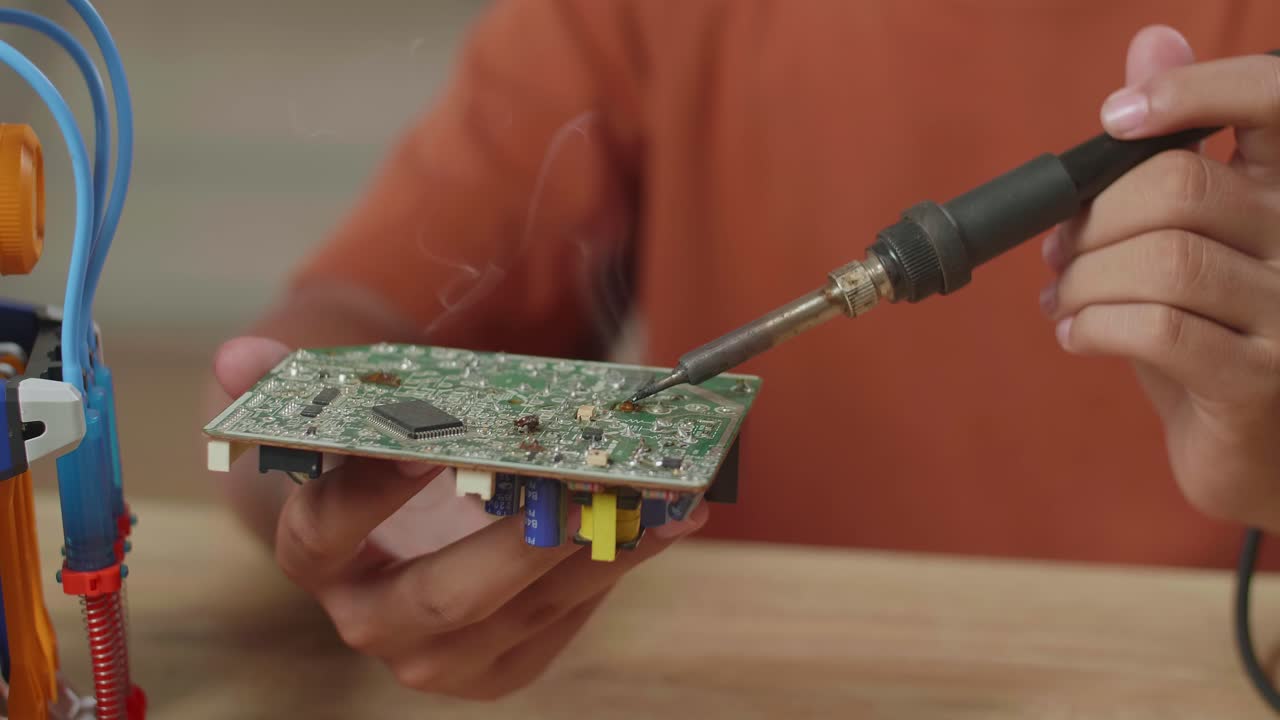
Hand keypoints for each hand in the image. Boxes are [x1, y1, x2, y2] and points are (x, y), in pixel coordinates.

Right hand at [213, 336, 707, 698]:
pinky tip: (668, 520)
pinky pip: (564, 624)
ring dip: (599, 551)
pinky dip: (620, 568)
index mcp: (313, 555)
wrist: (397, 512)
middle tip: (590, 479)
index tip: (428, 446)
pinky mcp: (500, 664)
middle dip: (524, 539)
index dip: (372, 492)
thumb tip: (237, 358)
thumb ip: (293, 380)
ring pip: (522, 613)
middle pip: (443, 597)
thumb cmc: (373, 448)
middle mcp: (368, 619)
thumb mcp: (335, 405)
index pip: (327, 531)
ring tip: (662, 494)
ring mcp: (437, 654)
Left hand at [1041, 26, 1279, 529]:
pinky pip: (1156, 328)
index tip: (1117, 116)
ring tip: (1062, 301)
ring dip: (1083, 279)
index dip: (1196, 88)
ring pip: (1161, 260)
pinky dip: (1093, 326)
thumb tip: (1151, 41)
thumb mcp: (1188, 239)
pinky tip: (1076, 337)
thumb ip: (1168, 151)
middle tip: (1057, 252)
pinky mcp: (1259, 381)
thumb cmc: (1210, 335)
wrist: (1247, 450)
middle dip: (1093, 218)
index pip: (1275, 101)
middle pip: (1181, 187)